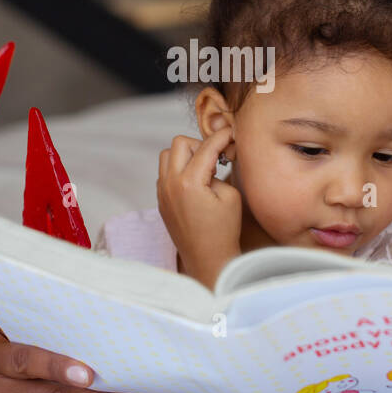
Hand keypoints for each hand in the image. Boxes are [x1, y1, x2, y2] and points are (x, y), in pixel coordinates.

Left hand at [157, 128, 241, 287]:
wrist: (207, 259)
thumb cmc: (223, 231)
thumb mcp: (230, 196)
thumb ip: (219, 171)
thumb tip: (212, 160)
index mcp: (189, 182)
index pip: (206, 147)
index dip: (221, 137)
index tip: (230, 133)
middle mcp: (170, 184)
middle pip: (179, 143)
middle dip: (199, 145)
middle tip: (215, 158)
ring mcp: (162, 192)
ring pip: (167, 156)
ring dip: (185, 156)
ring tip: (202, 170)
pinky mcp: (161, 200)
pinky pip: (165, 172)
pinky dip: (178, 169)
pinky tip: (194, 183)